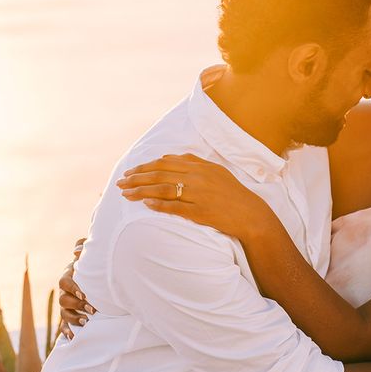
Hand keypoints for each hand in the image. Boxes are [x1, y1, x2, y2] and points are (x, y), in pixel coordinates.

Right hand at [57, 237, 94, 339]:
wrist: (100, 279)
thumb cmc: (96, 265)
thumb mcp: (91, 254)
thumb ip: (84, 246)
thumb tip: (77, 251)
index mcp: (69, 276)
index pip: (65, 282)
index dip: (73, 288)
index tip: (85, 293)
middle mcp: (65, 291)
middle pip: (63, 299)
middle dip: (77, 305)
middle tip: (93, 310)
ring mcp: (66, 305)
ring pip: (63, 313)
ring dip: (74, 318)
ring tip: (87, 322)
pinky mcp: (69, 316)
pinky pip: (63, 326)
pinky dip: (67, 332)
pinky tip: (74, 337)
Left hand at [116, 153, 274, 240]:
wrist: (250, 213)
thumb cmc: (231, 192)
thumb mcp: (213, 170)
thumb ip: (191, 162)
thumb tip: (167, 158)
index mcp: (199, 166)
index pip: (164, 163)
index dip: (144, 167)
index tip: (130, 172)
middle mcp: (197, 177)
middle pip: (160, 175)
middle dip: (137, 178)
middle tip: (120, 183)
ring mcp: (198, 194)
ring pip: (163, 190)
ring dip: (141, 191)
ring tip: (125, 194)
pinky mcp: (200, 211)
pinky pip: (175, 207)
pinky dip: (158, 205)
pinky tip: (145, 205)